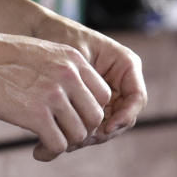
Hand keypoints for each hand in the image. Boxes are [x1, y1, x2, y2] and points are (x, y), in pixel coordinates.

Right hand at [0, 31, 111, 161]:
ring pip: (78, 134)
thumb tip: (76, 100)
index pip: (102, 95)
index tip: (71, 118)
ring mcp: (53, 95)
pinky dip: (50, 152)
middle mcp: (68, 75)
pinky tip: (37, 151)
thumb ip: (63, 72)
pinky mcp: (36, 114)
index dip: (89, 111)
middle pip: (95, 117)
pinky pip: (58, 145)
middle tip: (60, 134)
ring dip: (64, 143)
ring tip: (45, 144)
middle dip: (79, 130)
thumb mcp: (41, 54)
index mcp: (72, 58)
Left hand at [32, 17, 148, 155]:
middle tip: (79, 141)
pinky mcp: (92, 104)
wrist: (40, 32)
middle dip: (102, 132)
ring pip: (107, 126)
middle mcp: (122, 82)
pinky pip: (91, 124)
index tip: (105, 127)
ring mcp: (109, 95)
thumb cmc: (59, 35)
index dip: (124, 116)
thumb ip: (87, 81)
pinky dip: (78, 133)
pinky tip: (60, 141)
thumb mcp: (75, 55)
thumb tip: (98, 117)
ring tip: (65, 144)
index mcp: (126, 64)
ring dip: (88, 137)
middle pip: (123, 118)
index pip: (136, 97)